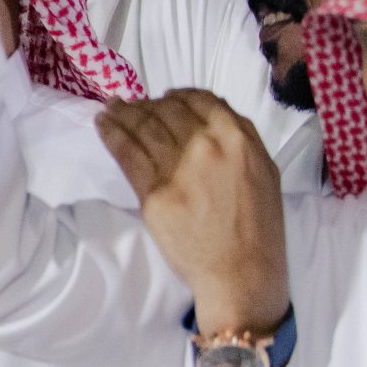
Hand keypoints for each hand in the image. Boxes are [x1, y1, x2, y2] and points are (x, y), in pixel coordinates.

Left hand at [97, 89, 289, 336]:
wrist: (241, 269)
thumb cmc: (256, 226)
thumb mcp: (263, 171)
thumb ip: (240, 140)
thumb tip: (209, 116)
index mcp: (239, 138)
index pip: (199, 100)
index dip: (177, 97)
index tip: (163, 98)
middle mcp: (208, 146)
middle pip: (166, 111)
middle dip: (146, 105)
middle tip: (132, 106)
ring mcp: (178, 167)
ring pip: (143, 127)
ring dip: (123, 113)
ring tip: (110, 109)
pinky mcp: (153, 192)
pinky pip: (127, 153)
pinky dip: (111, 134)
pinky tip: (102, 124)